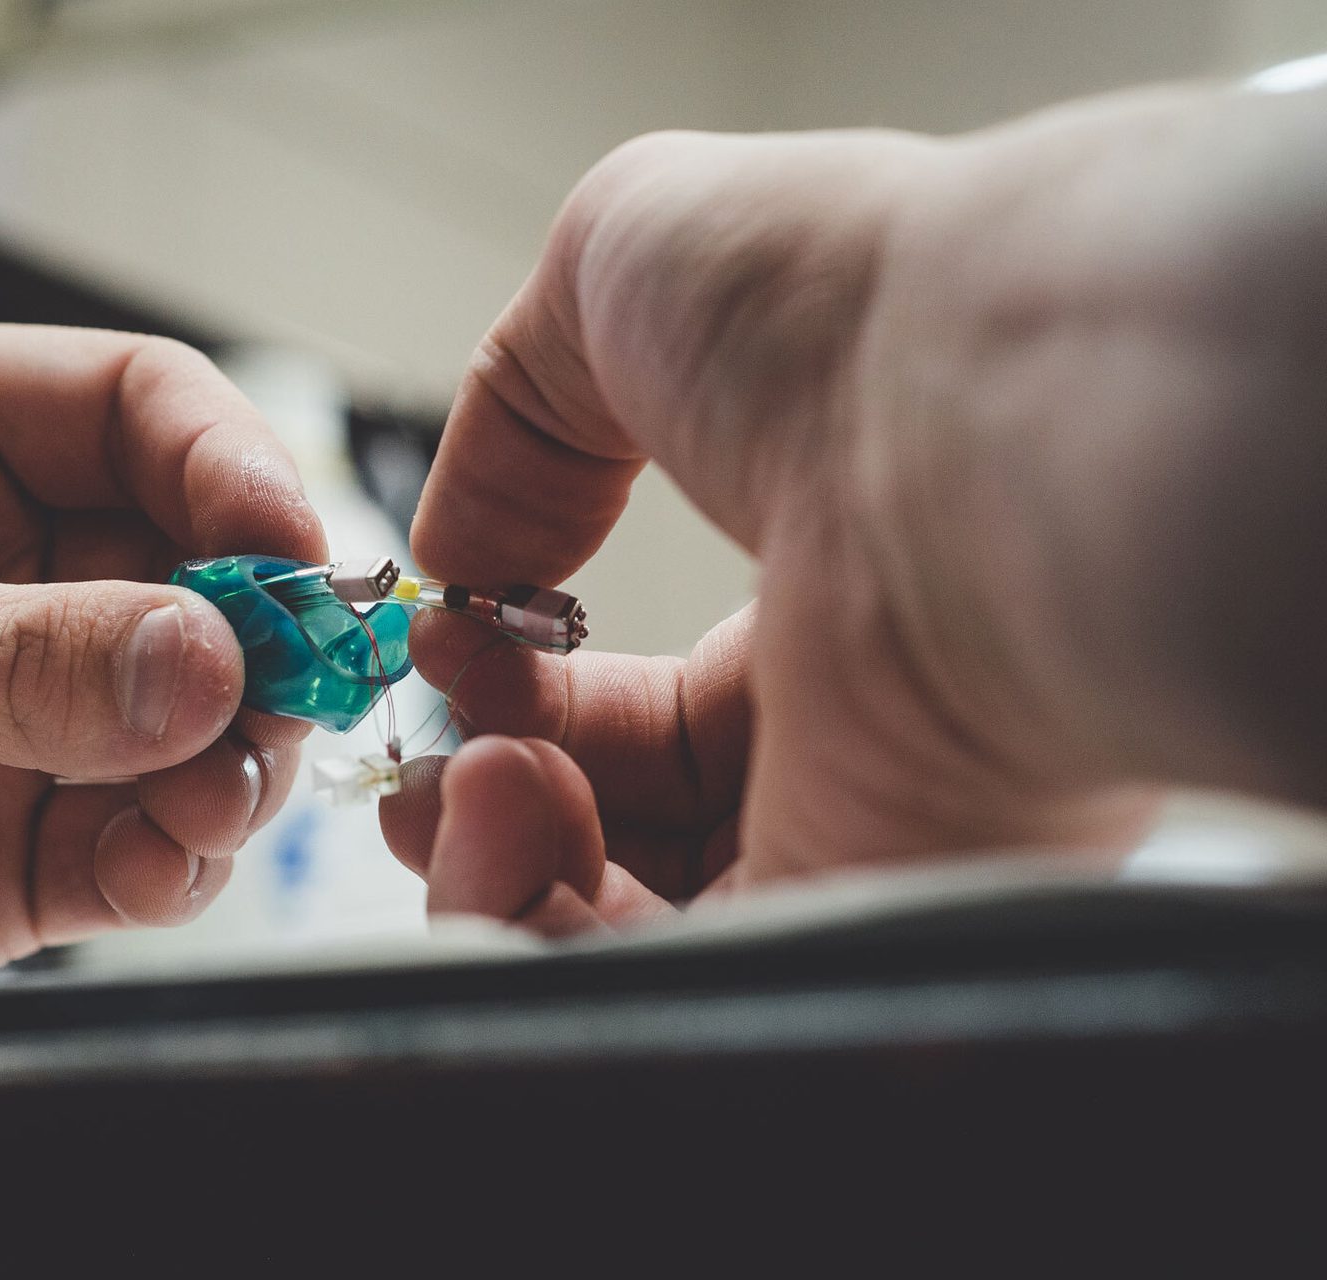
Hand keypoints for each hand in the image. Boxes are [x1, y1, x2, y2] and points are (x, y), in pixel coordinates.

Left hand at [0, 322, 324, 999]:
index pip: (136, 410)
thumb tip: (200, 662)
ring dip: (234, 755)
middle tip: (290, 686)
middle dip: (256, 630)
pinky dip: (178, 858)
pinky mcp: (10, 847)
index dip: (230, 467)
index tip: (286, 547)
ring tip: (215, 792)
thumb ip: (6, 656)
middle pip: (197, 569)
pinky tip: (163, 861)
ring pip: (196, 715)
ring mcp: (13, 713)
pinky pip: (142, 842)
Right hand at [383, 83, 1326, 931]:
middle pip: (616, 847)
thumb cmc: (841, 305)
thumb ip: (516, 412)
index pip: (640, 726)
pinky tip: (507, 820)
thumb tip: (456, 552)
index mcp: (821, 621)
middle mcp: (853, 756)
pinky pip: (652, 994)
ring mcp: (855, 852)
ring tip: (478, 780)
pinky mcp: (843, 931)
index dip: (516, 703)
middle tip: (432, 758)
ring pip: (620, 942)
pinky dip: (534, 932)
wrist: (979, 401)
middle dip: (486, 805)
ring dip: (491, 870)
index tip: (441, 658)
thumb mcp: (625, 269)